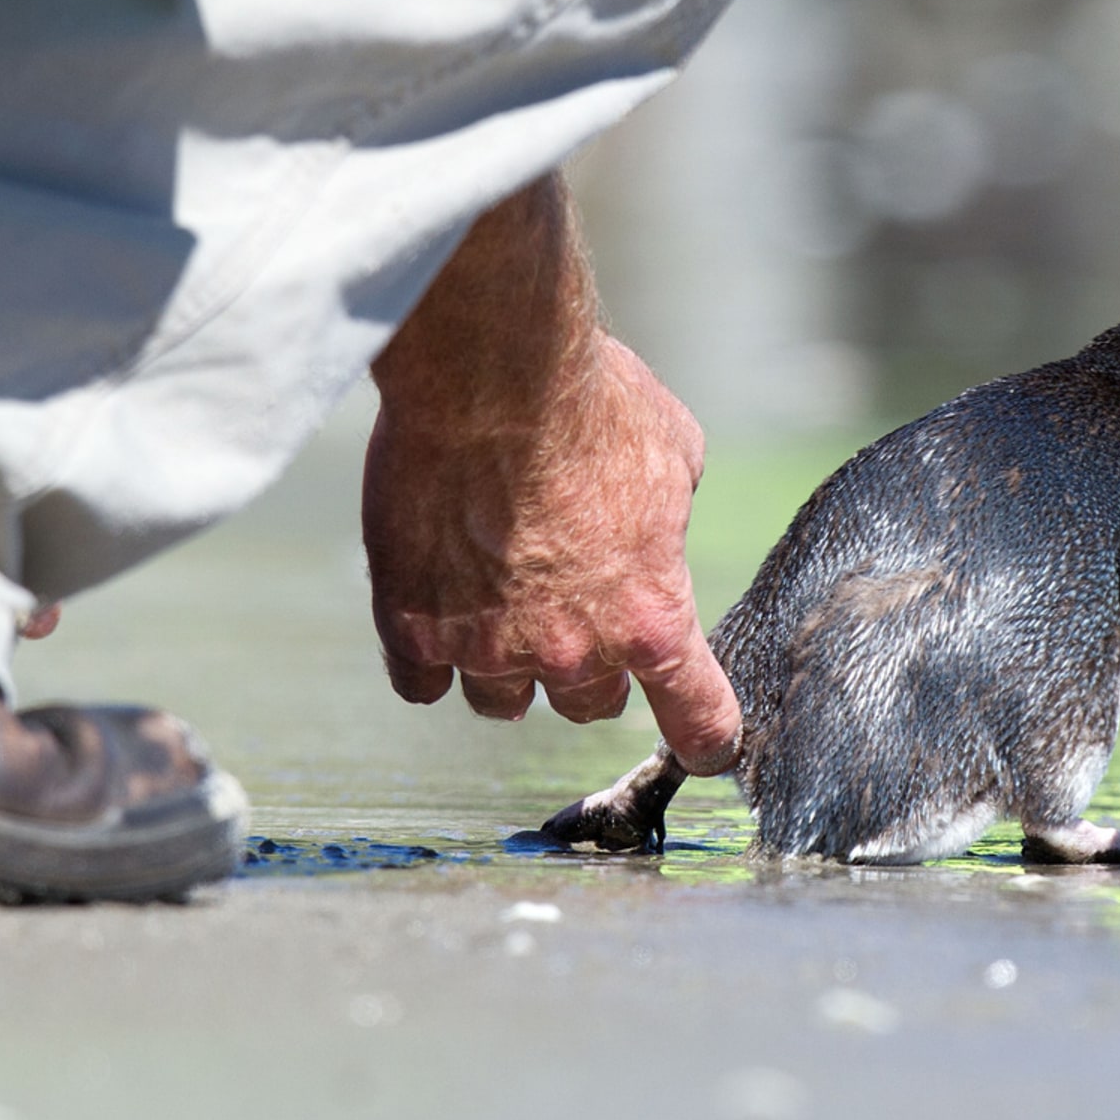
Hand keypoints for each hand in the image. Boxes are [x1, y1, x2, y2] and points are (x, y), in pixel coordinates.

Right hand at [361, 173, 740, 774]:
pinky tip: (437, 611)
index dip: (707, 739)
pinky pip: (422, 683)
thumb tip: (658, 529)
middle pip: (589, 705)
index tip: (708, 748)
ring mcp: (486, 646)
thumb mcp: (675, 454)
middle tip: (575, 609)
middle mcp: (572, 650)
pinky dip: (433, 657)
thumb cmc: (593, 399)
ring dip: (509, 666)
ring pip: (502, 702)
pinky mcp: (412, 626)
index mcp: (652, 618)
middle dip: (590, 666)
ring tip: (499, 604)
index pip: (698, 721)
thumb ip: (670, 521)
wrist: (488, 371)